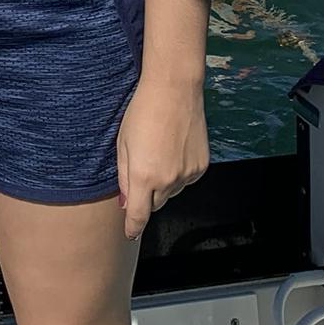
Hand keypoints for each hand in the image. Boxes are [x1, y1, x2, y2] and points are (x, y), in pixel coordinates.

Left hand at [116, 77, 208, 238]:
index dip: (132, 227)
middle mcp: (168, 180)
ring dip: (163, 183)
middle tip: (142, 167)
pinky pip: (186, 180)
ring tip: (159, 152)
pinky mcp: (201, 166)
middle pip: (155, 204)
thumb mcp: (122, 144)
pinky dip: (179, 173)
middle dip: (146, 195)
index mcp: (144, 176)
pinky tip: (173, 150)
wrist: (174, 90)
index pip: (138, 215)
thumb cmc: (143, 112)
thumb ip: (124, 177)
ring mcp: (187, 174)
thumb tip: (126, 203)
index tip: (130, 233)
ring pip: (172, 192)